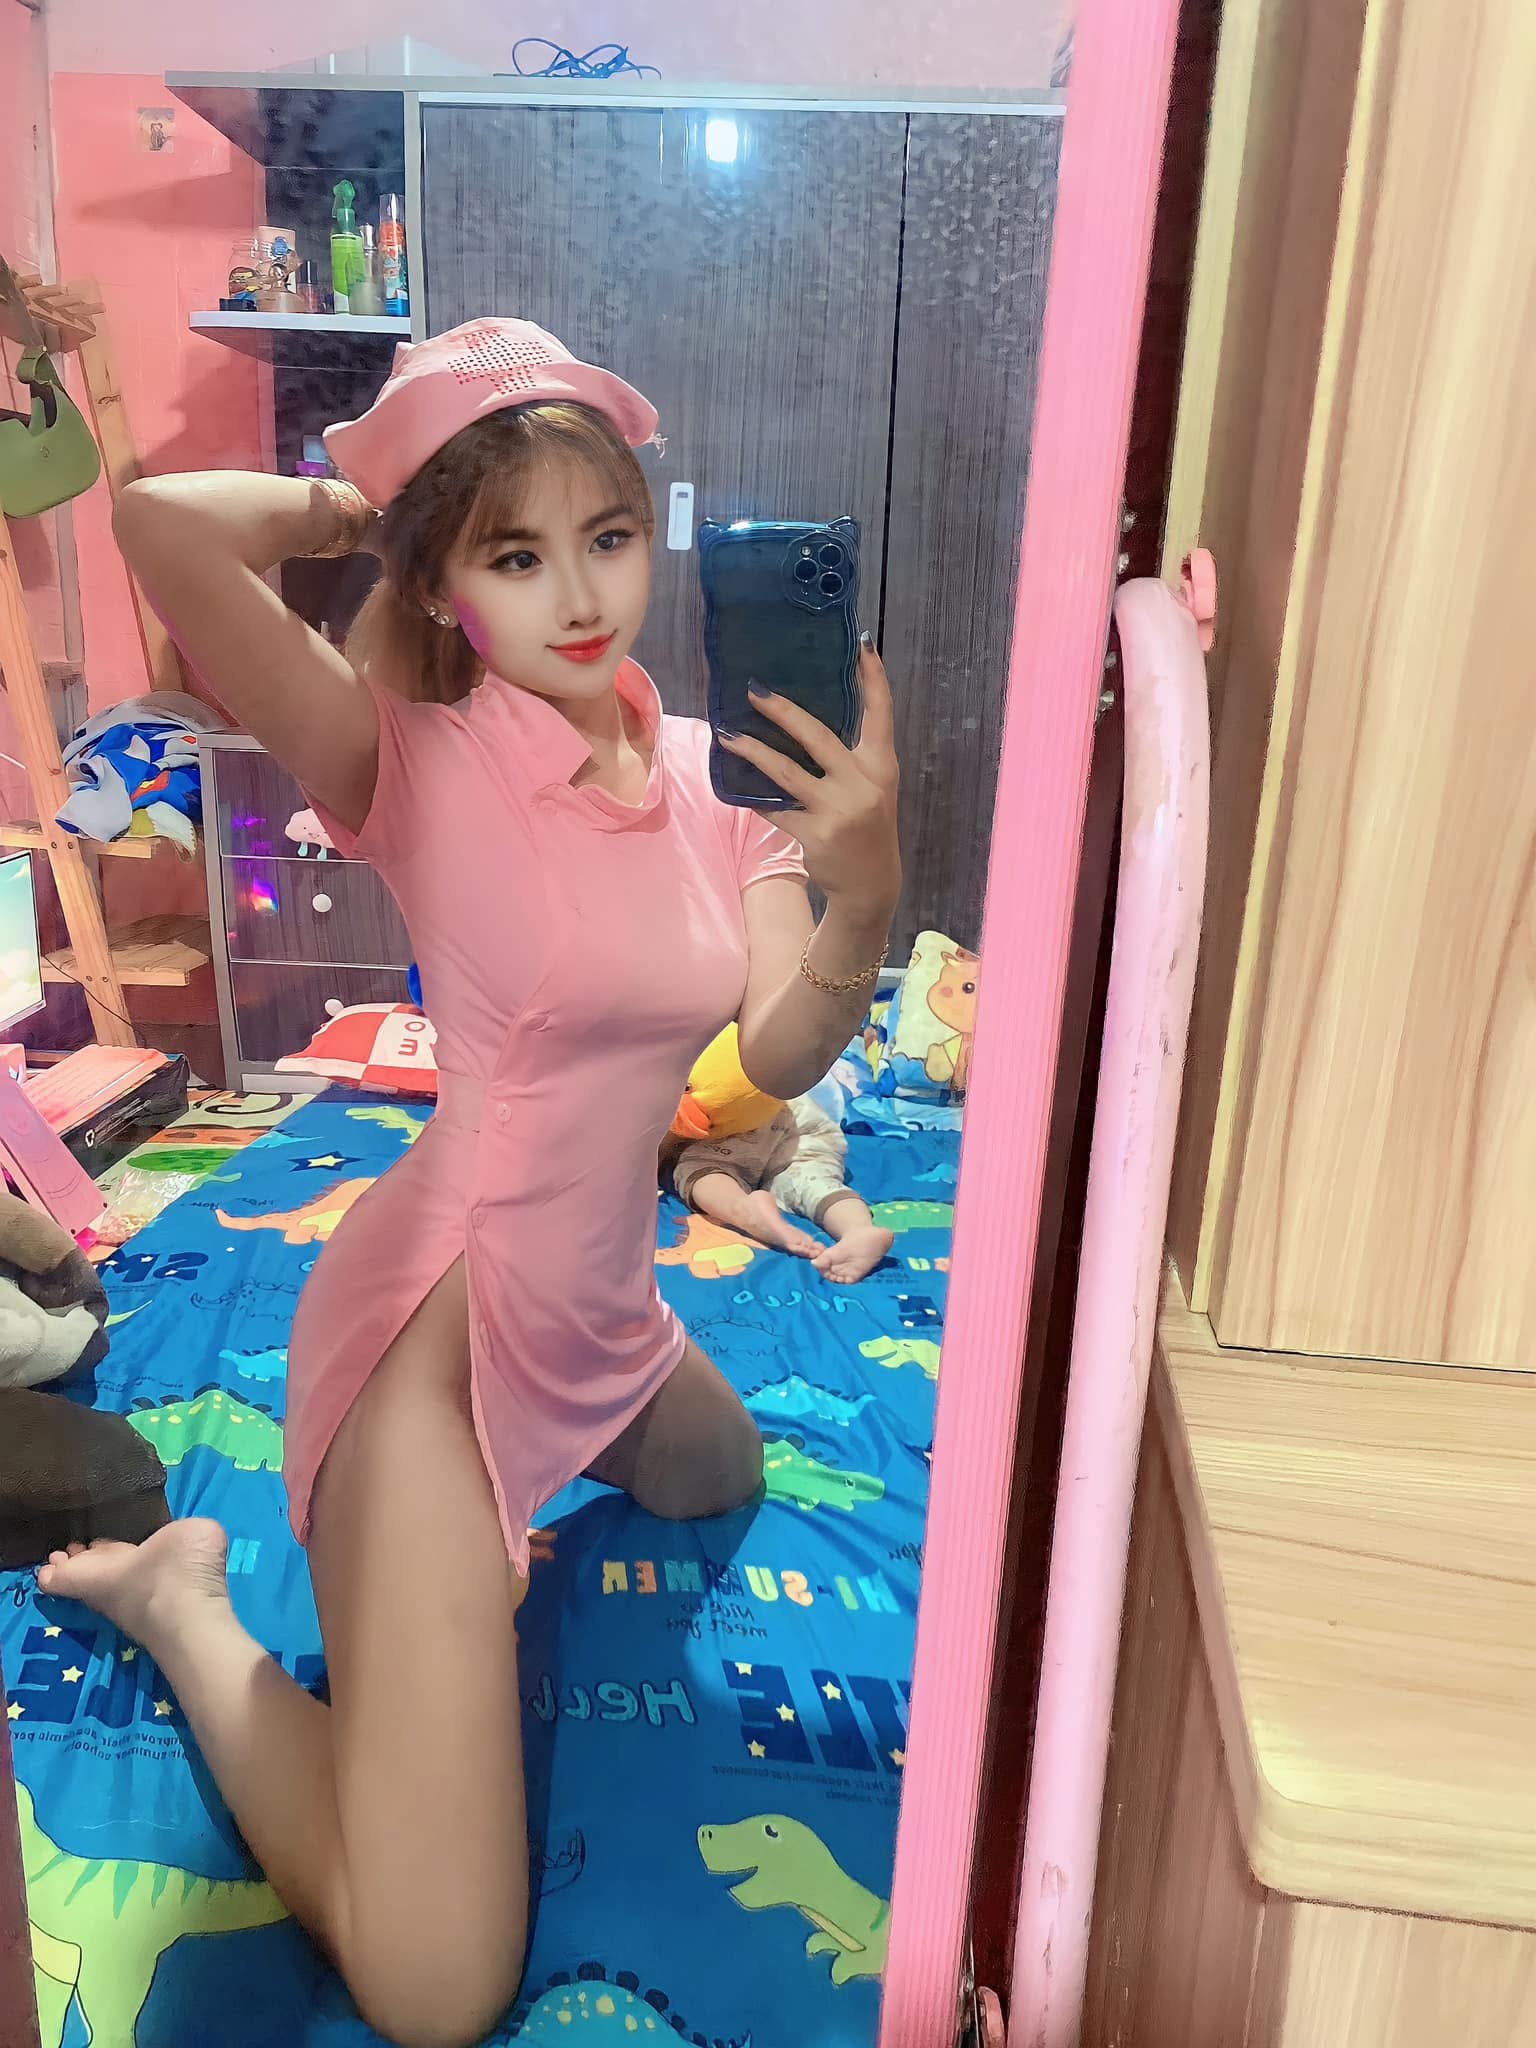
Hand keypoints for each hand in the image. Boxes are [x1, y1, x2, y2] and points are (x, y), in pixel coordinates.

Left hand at [718, 636, 900, 919]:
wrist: (871, 884)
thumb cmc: (867, 827)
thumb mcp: (872, 788)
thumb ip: (850, 758)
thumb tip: (804, 719)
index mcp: (882, 766)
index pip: (881, 714)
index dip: (873, 679)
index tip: (861, 645)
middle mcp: (863, 784)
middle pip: (818, 737)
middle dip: (784, 711)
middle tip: (755, 690)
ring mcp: (838, 810)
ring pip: (787, 773)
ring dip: (753, 752)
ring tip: (727, 735)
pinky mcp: (815, 834)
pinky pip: (776, 809)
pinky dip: (755, 798)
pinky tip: (735, 785)